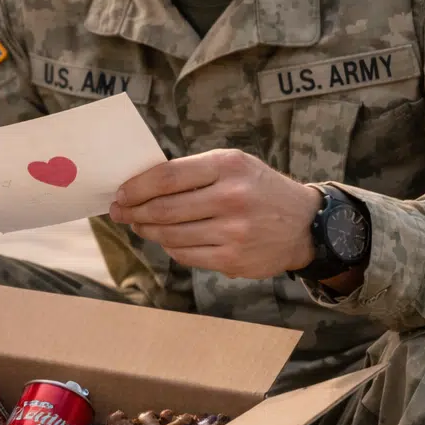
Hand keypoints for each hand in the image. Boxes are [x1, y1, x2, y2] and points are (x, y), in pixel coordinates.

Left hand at [108, 149, 321, 279]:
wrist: (305, 224)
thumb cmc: (259, 189)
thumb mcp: (234, 165)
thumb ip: (193, 171)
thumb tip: (142, 185)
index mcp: (227, 166)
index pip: (167, 177)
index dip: (136, 187)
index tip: (121, 193)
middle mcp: (231, 197)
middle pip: (164, 209)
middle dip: (134, 211)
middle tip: (120, 212)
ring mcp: (232, 231)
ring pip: (170, 235)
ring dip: (147, 231)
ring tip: (139, 225)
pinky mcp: (232, 259)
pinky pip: (186, 255)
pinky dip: (170, 248)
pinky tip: (166, 241)